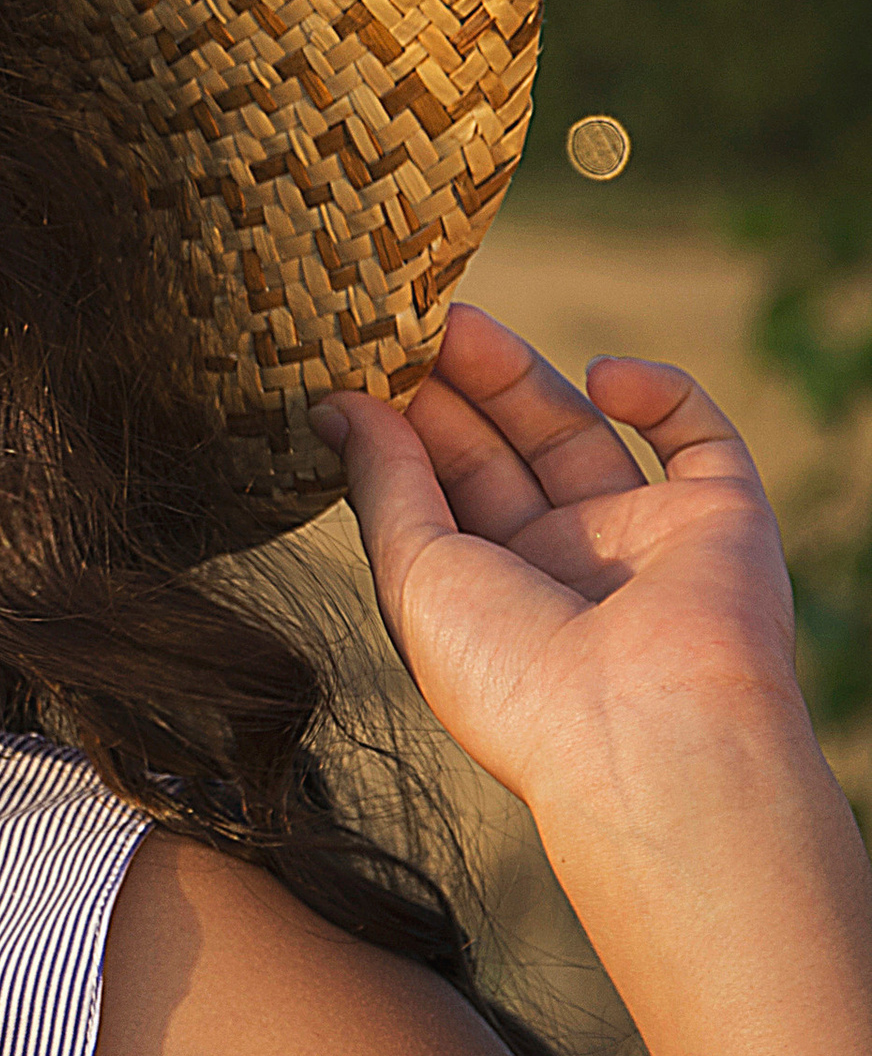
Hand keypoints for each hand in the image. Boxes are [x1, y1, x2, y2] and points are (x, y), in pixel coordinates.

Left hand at [311, 300, 810, 828]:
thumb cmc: (512, 678)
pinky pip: (697, 435)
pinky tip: (600, 375)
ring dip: (522, 374)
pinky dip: (657, 391)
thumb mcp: (414, 574)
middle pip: (502, 454)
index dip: (404, 425)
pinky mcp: (722, 519)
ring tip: (458, 320)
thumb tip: (334, 406)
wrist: (646, 735)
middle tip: (405, 320)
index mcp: (489, 599)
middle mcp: (564, 569)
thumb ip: (383, 482)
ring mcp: (643, 541)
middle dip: (454, 388)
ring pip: (580, 432)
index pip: (440, 492)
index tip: (361, 361)